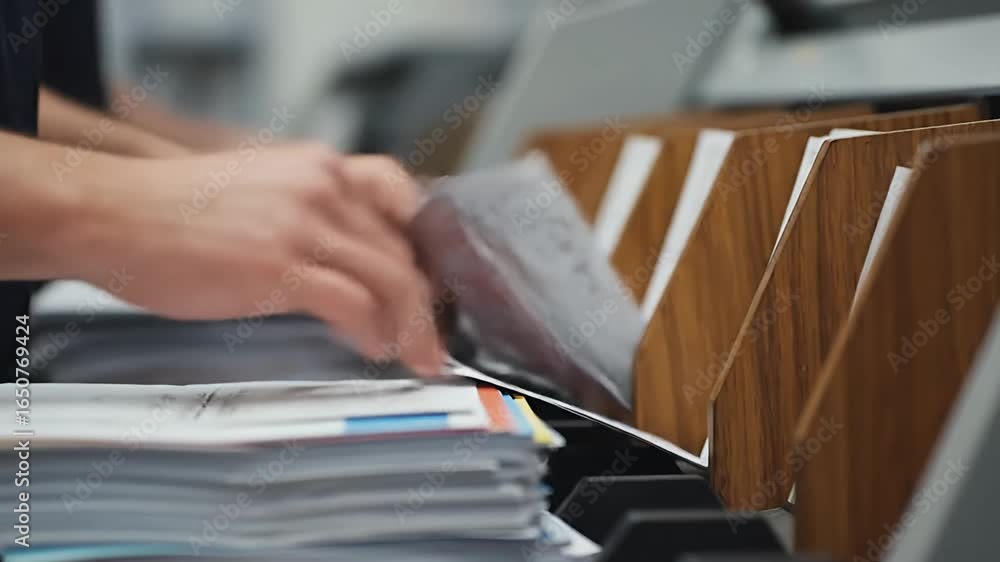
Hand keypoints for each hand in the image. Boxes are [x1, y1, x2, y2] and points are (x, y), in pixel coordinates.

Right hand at [71, 144, 442, 375]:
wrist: (112, 214)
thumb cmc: (174, 210)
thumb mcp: (259, 189)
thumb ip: (310, 213)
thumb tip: (348, 259)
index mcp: (318, 167)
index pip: (403, 198)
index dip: (426, 245)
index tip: (432, 280)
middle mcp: (322, 188)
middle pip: (404, 249)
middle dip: (426, 301)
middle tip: (432, 335)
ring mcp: (304, 225)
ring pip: (393, 279)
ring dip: (413, 326)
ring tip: (415, 353)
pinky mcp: (281, 266)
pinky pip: (356, 304)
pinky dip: (376, 333)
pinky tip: (373, 348)